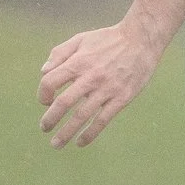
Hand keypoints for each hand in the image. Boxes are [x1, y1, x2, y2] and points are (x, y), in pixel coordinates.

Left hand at [38, 23, 161, 147]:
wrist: (141, 39)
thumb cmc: (108, 40)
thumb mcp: (81, 39)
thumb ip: (59, 53)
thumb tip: (43, 73)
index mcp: (78, 62)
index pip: (50, 82)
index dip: (42, 94)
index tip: (45, 102)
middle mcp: (91, 77)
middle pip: (64, 102)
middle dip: (50, 119)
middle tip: (44, 128)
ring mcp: (107, 89)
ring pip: (82, 116)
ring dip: (66, 132)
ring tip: (56, 144)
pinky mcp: (122, 98)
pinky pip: (103, 120)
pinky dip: (90, 134)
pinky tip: (80, 143)